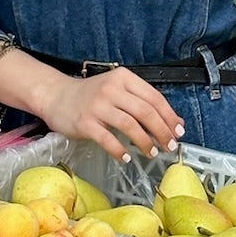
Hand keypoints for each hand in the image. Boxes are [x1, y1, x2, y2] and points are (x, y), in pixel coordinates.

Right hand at [38, 68, 184, 160]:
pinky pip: (108, 139)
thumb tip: (174, 123)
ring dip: (145, 142)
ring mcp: (97, 105)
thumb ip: (142, 102)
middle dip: (162, 132)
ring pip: (130, 125)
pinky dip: (120, 150)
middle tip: (169, 146)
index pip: (154, 97)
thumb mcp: (118, 90)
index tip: (179, 132)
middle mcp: (111, 89)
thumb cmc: (91, 95)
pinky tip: (127, 158)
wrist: (56, 96)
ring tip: (152, 153)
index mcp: (123, 78)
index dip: (169, 116)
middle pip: (145, 112)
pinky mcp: (85, 122)